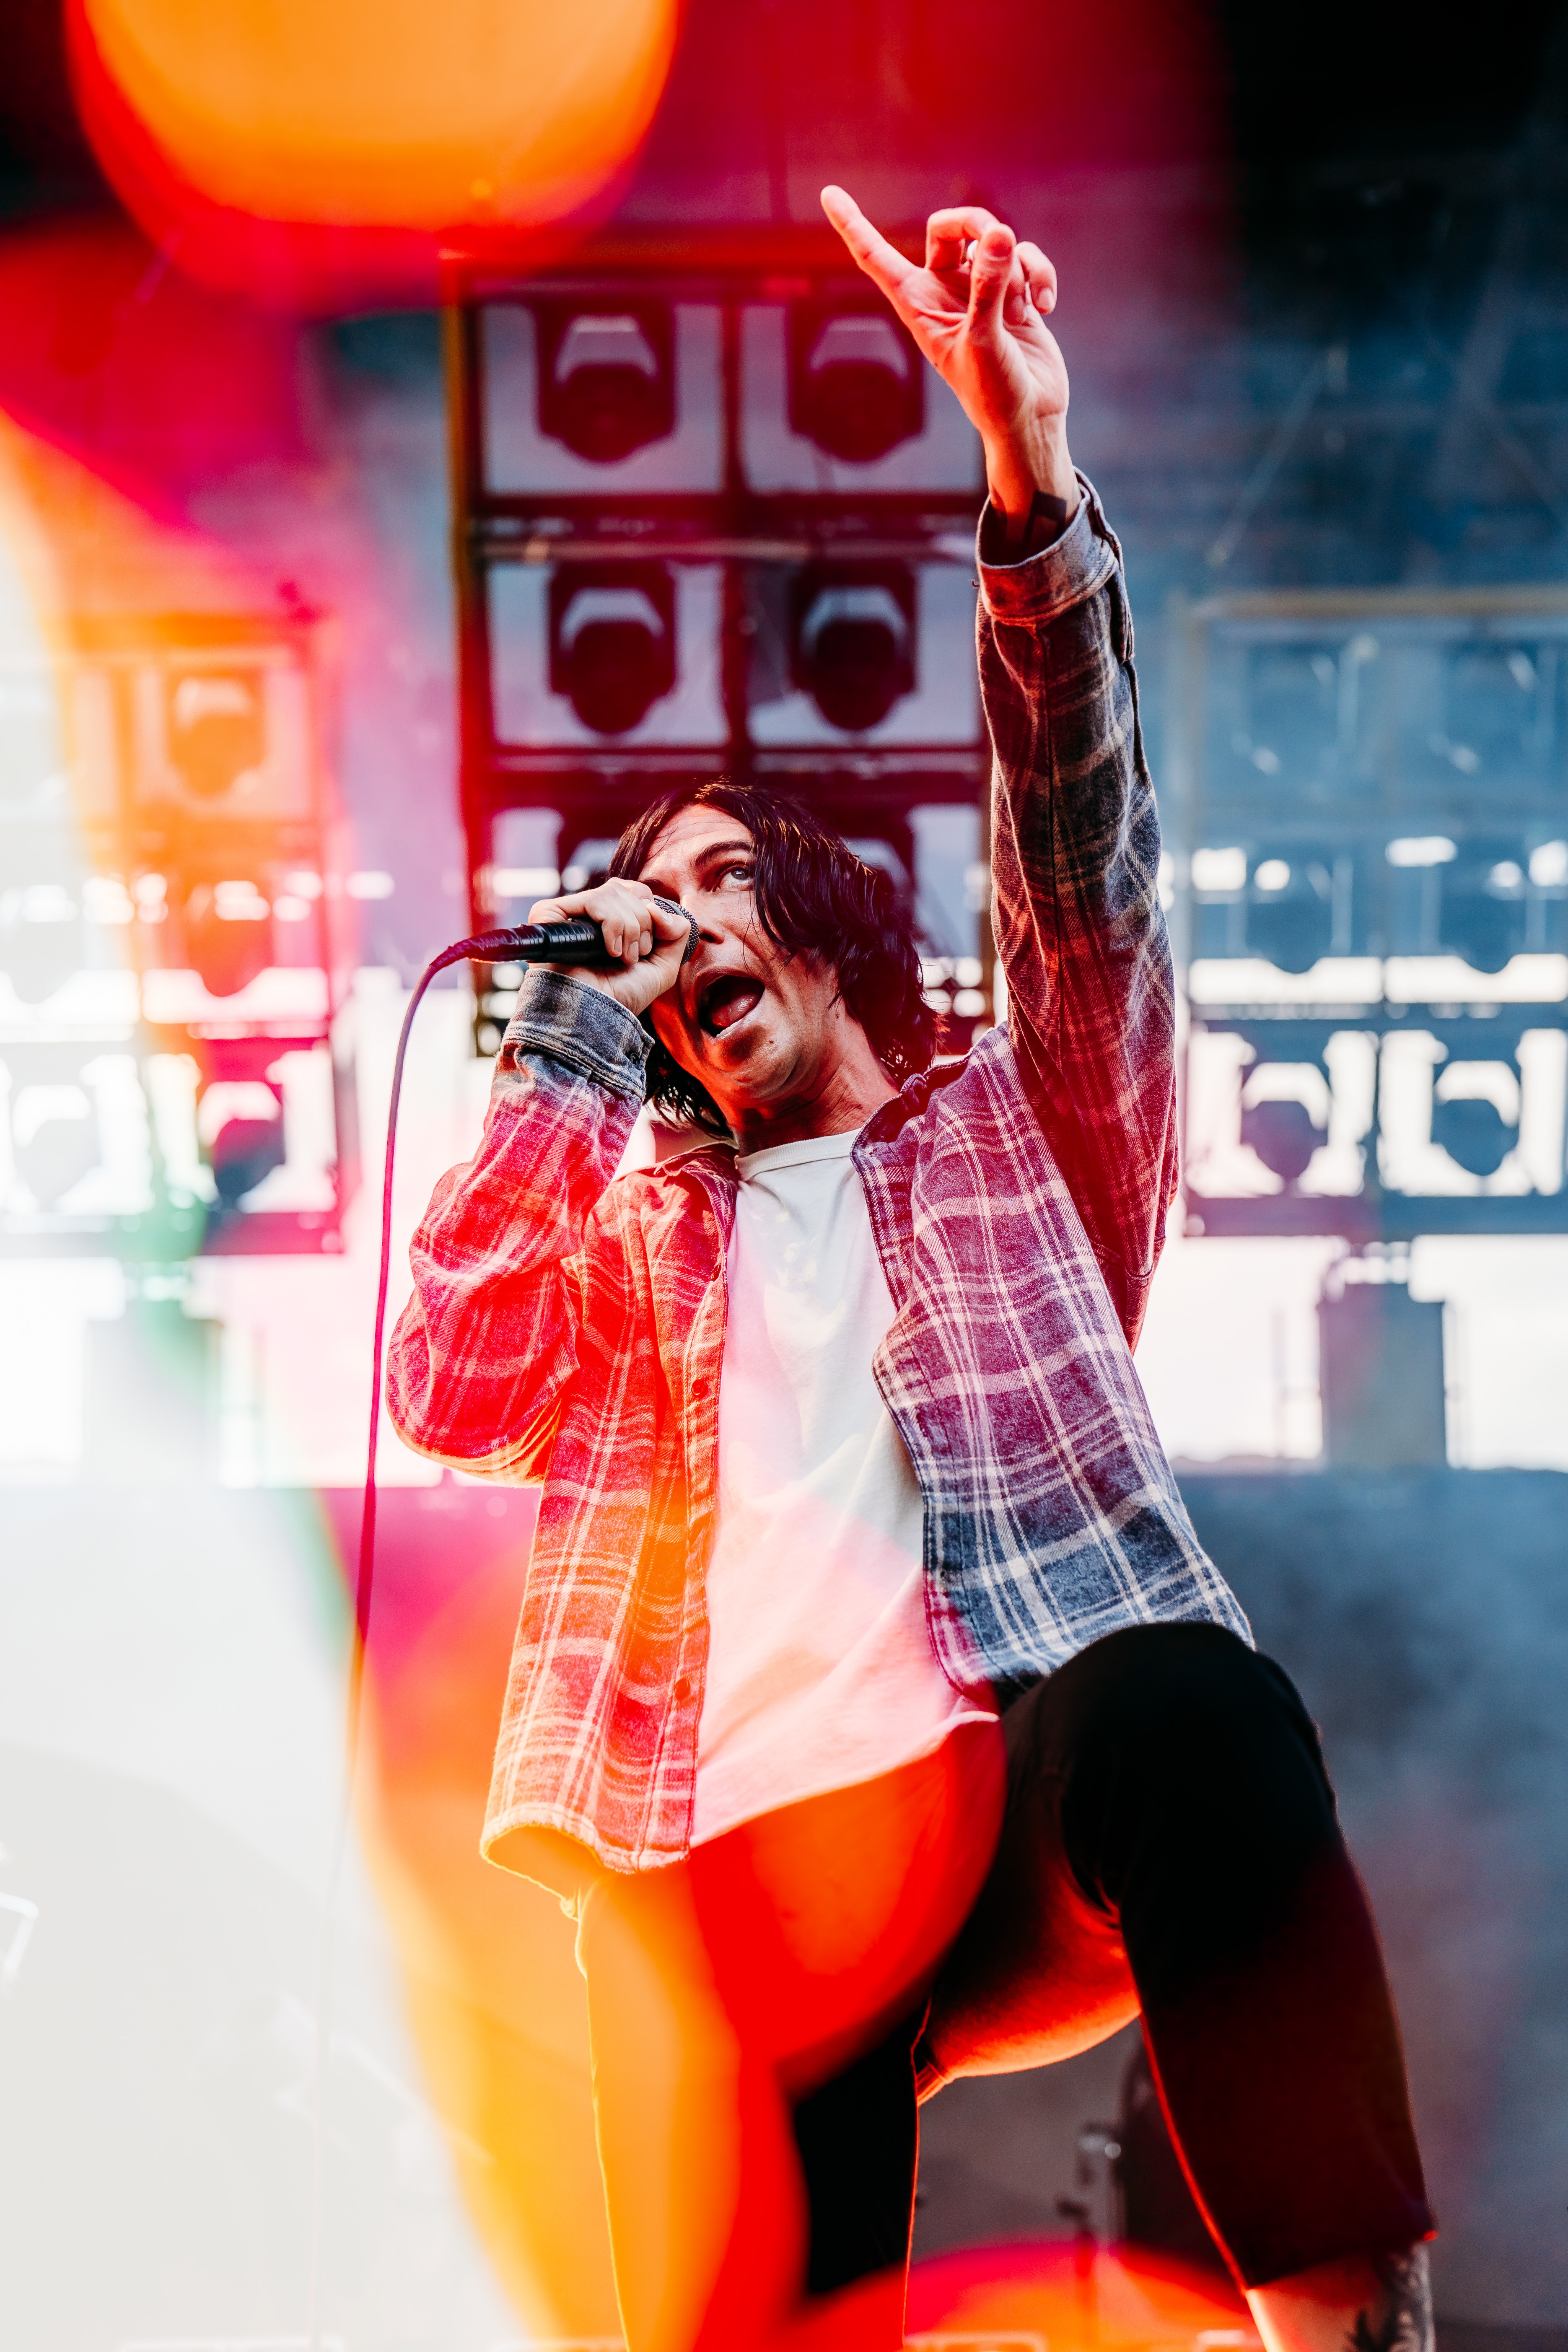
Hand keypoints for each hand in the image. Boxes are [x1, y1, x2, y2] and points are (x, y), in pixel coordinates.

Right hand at [525, 879, 690, 1017]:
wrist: (595, 1015)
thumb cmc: (622, 996)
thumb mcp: (663, 967)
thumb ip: (676, 932)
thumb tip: (658, 907)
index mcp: (611, 920)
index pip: (637, 891)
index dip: (650, 914)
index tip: (646, 948)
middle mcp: (589, 914)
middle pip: (628, 889)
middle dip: (642, 924)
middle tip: (633, 956)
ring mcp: (569, 913)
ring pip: (613, 893)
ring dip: (629, 928)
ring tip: (621, 957)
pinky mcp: (551, 914)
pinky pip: (593, 899)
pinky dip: (612, 924)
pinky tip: (610, 950)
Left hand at [820, 186, 1076, 540]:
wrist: (1031, 417)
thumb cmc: (994, 393)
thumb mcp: (984, 341)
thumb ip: (987, 287)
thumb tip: (998, 234)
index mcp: (917, 305)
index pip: (875, 257)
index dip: (853, 224)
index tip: (829, 192)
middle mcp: (944, 292)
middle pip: (947, 227)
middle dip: (977, 225)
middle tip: (1001, 245)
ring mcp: (980, 290)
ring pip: (993, 239)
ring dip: (1015, 266)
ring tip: (1020, 311)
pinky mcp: (1013, 292)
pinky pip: (1025, 257)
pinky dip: (1039, 275)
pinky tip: (1044, 308)